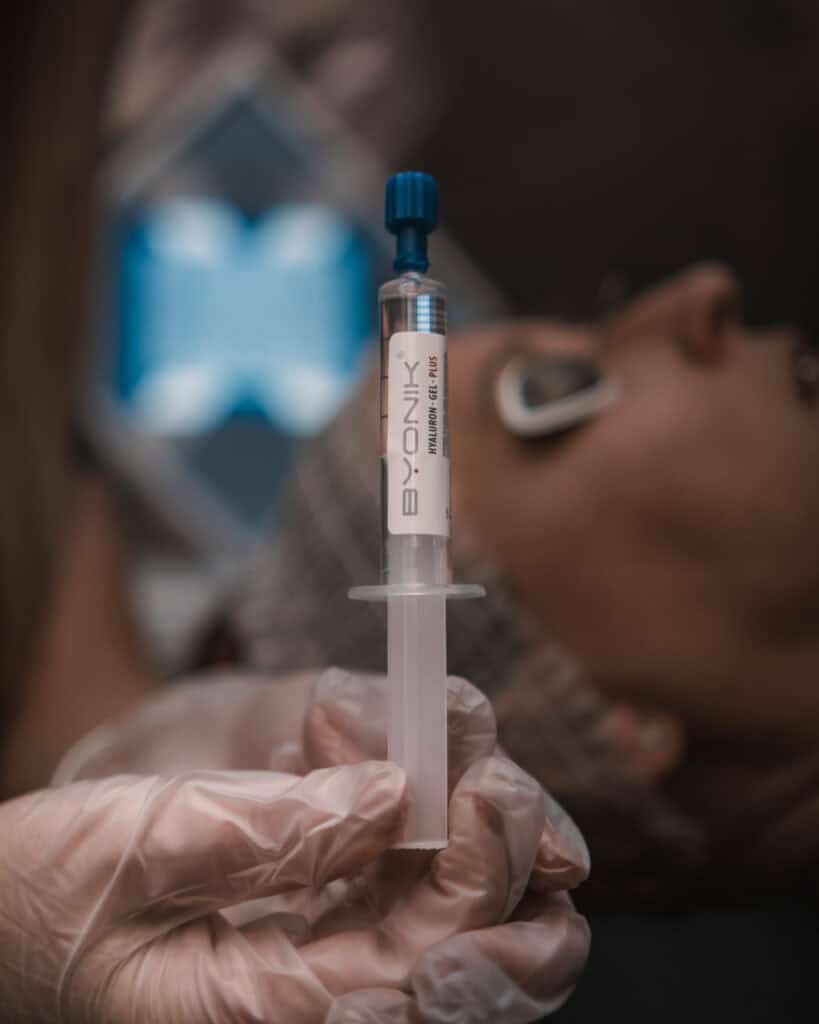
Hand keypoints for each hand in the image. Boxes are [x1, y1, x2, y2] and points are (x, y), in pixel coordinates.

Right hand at [55, 668, 591, 1020]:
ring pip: (439, 925)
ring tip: (478, 770)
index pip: (422, 968)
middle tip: (501, 780)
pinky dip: (423, 834)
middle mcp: (307, 1009)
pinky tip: (422, 779)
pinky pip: (394, 893)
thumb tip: (394, 796)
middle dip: (505, 872)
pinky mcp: (307, 930)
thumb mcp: (143, 844)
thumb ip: (270, 830)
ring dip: (476, 849)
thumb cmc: (47, 887)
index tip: (488, 786)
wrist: (3, 911)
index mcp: (266, 1015)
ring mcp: (314, 971)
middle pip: (460, 963)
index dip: (478, 879)